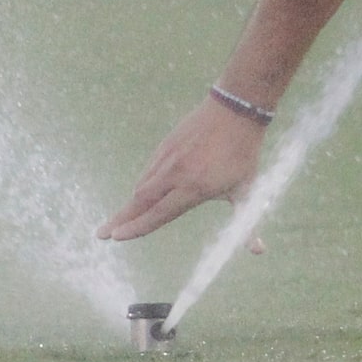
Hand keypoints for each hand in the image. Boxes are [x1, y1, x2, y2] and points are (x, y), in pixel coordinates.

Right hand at [99, 98, 268, 243]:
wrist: (235, 109)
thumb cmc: (243, 153)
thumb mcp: (248, 191)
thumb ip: (247, 224)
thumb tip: (259, 252)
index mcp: (193, 189)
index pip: (158, 215)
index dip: (136, 228)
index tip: (117, 238)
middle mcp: (175, 175)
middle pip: (140, 202)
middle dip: (121, 220)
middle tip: (102, 235)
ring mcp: (168, 158)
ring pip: (143, 185)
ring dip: (130, 204)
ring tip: (117, 219)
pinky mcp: (166, 145)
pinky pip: (149, 170)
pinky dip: (142, 185)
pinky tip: (139, 194)